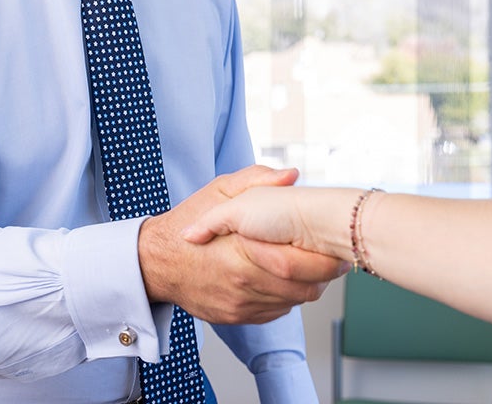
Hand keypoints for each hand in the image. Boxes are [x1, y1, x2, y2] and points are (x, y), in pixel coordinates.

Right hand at [138, 166, 344, 324]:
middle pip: (301, 288)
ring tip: (312, 265)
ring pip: (292, 303)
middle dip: (324, 274)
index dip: (323, 258)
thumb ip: (256, 180)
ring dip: (308, 286)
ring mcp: (240, 305)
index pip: (295, 263)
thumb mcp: (218, 191)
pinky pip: (276, 312)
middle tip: (334, 257)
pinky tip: (285, 278)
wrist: (156, 263)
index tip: (335, 246)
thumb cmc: (187, 225)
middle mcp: (242, 283)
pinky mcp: (237, 317)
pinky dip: (287, 297)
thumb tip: (290, 175)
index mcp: (240, 251)